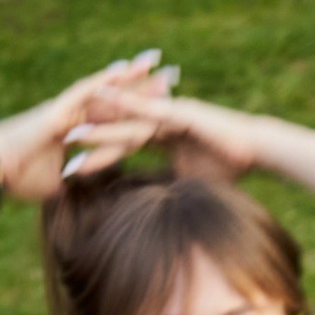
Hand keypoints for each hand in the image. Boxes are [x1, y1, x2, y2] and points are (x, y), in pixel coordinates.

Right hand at [0, 59, 173, 205]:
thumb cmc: (17, 179)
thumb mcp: (59, 184)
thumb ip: (79, 181)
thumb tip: (95, 192)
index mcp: (76, 131)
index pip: (114, 118)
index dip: (137, 111)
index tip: (164, 104)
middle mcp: (73, 115)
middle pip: (115, 98)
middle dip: (143, 88)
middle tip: (172, 74)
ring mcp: (65, 109)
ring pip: (104, 89)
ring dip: (129, 77)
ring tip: (156, 61)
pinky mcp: (56, 111)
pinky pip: (84, 92)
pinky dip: (105, 80)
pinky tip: (125, 68)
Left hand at [69, 78, 260, 192]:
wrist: (255, 151)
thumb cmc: (229, 168)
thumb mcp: (192, 181)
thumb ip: (171, 187)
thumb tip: (157, 211)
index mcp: (162, 135)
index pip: (124, 145)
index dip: (100, 155)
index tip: (74, 167)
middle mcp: (160, 119)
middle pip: (119, 130)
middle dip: (90, 139)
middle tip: (59, 147)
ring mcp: (168, 112)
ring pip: (127, 121)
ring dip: (99, 126)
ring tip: (71, 134)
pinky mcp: (178, 110)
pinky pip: (147, 110)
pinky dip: (125, 107)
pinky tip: (103, 103)